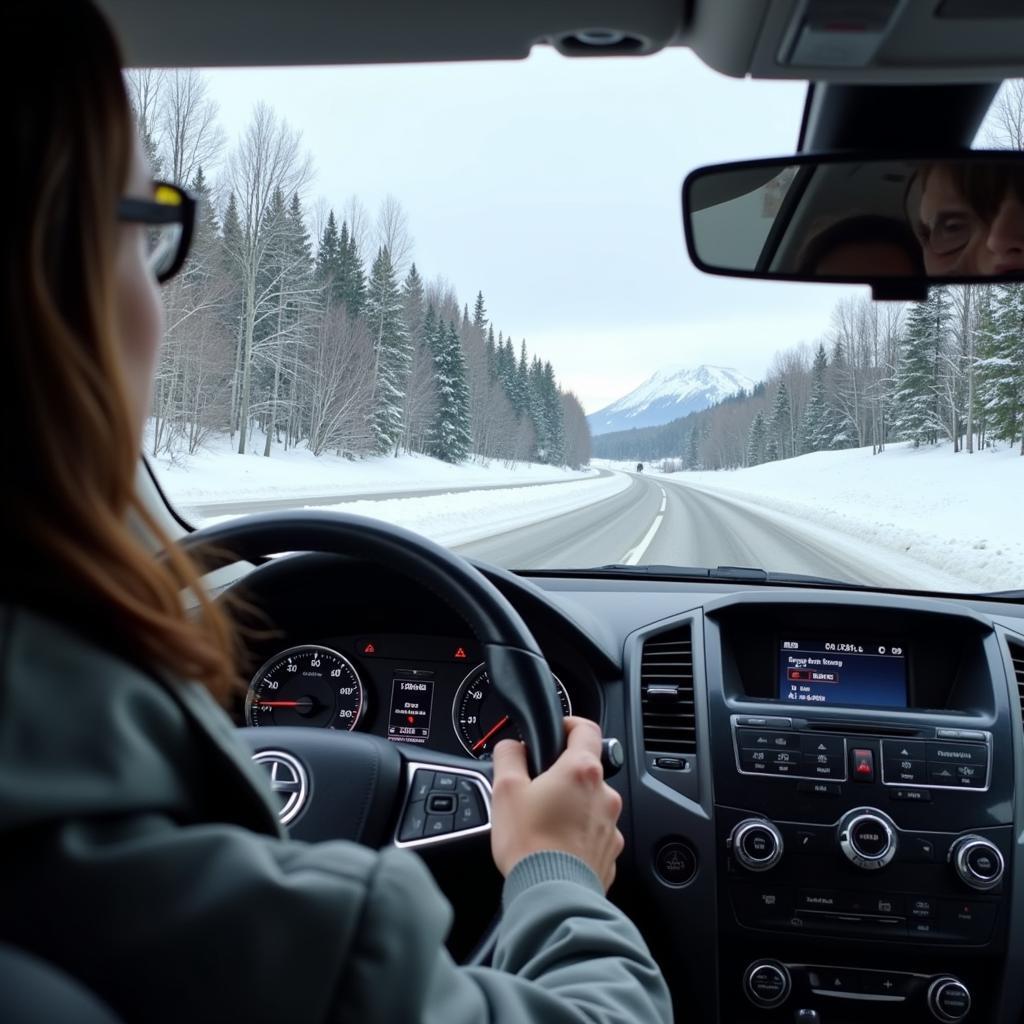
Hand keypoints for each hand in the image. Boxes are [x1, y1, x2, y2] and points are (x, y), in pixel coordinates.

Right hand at [490, 716, 623, 891]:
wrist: (551, 895)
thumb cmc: (530, 844)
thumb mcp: (505, 789)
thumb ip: (509, 756)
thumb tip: (512, 747)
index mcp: (581, 771)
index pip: (586, 729)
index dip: (570, 724)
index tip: (559, 729)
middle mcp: (604, 795)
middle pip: (586, 771)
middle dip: (563, 775)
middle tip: (537, 790)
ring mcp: (610, 825)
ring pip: (590, 804)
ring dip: (571, 807)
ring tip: (543, 825)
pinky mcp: (610, 852)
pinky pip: (593, 834)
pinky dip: (577, 835)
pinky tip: (555, 846)